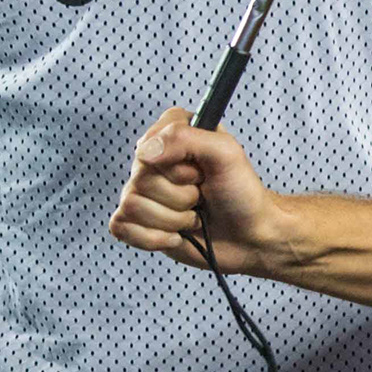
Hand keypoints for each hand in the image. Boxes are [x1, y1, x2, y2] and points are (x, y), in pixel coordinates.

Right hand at [112, 105, 295, 273]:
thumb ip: (185, 138)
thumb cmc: (242, 193)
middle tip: (201, 196)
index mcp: (171, 133)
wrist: (250, 236)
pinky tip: (176, 235)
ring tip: (193, 215)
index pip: (148, 145)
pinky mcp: (138, 221)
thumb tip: (145, 152)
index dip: (177, 166)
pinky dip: (154, 238)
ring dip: (172, 219)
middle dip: (179, 197)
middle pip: (140, 179)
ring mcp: (143, 192)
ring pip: (132, 206)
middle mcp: (154, 160)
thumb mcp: (226, 152)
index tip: (200, 171)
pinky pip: (121, 227)